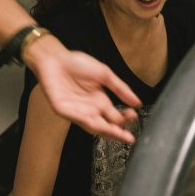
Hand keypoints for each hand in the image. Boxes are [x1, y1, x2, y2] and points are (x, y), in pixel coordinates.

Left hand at [27, 35, 141, 142]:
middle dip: (118, 132)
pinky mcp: (64, 110)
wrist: (56, 58)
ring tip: (119, 135)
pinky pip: (77, 119)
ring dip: (106, 132)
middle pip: (106, 126)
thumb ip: (120, 88)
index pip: (116, 116)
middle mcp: (90, 109)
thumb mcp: (105, 74)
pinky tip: (99, 125)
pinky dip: (89, 122)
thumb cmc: (77, 64)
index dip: (126, 118)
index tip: (135, 116)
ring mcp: (77, 111)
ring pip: (94, 127)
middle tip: (129, 137)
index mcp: (100, 101)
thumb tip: (137, 101)